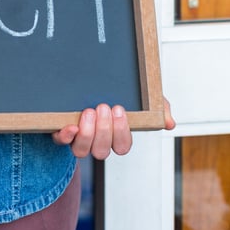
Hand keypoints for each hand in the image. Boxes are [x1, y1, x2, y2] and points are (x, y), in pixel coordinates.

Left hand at [53, 97, 175, 159]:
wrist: (85, 78)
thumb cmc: (116, 92)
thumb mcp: (141, 96)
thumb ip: (158, 106)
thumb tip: (169, 122)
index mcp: (115, 135)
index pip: (122, 146)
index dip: (121, 132)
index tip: (119, 110)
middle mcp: (96, 141)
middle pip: (102, 151)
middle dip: (104, 131)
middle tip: (103, 106)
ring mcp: (78, 138)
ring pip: (82, 151)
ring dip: (87, 133)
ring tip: (89, 111)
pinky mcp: (61, 131)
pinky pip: (60, 142)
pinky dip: (65, 136)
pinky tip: (70, 125)